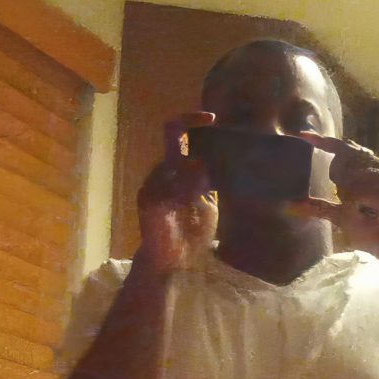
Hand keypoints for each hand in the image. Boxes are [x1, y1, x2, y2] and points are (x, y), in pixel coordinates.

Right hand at [136, 112, 217, 275]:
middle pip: (172, 139)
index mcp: (176, 168)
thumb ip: (212, 182)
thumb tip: (230, 162)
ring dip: (193, 174)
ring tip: (201, 193)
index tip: (212, 117)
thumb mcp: (208, 202)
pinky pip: (165, 188)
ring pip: (172, 163)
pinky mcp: (148, 201)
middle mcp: (162, 170)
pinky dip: (182, 191)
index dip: (191, 120)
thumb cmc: (190, 231)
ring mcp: (152, 184)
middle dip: (194, 140)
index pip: (178, 133)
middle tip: (212, 150)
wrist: (173, 261)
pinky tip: (190, 200)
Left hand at [292, 134, 378, 274]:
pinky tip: (369, 216)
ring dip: (349, 200)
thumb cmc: (376, 235)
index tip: (302, 135)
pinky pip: (354, 194)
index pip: (346, 147)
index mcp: (373, 168)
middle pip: (342, 160)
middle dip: (340, 184)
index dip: (324, 141)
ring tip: (367, 214)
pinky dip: (355, 209)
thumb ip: (321, 207)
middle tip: (357, 207)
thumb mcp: (343, 217)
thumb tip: (291, 206)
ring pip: (347, 178)